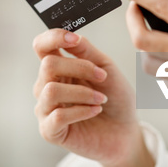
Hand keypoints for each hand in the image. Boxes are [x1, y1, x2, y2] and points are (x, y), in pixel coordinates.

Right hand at [32, 29, 152, 166]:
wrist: (125, 132)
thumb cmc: (115, 100)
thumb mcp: (107, 69)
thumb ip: (87, 52)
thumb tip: (72, 36)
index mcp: (58, 68)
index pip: (42, 46)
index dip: (53, 38)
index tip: (74, 40)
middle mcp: (46, 86)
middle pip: (48, 65)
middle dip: (80, 68)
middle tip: (102, 77)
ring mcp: (45, 109)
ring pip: (51, 90)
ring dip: (82, 93)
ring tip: (101, 99)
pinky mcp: (49, 131)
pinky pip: (57, 116)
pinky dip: (81, 111)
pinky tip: (95, 111)